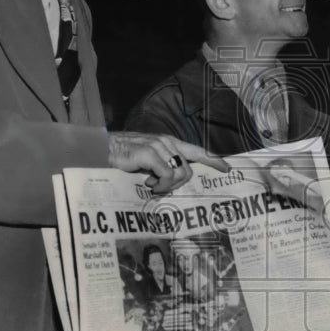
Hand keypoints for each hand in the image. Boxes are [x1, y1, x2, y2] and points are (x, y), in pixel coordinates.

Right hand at [107, 132, 226, 192]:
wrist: (102, 150)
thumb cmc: (123, 158)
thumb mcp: (148, 162)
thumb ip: (162, 166)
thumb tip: (173, 182)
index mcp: (169, 143)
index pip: (197, 150)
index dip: (213, 159)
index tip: (227, 168)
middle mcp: (167, 142)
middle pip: (189, 169)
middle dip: (178, 184)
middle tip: (160, 189)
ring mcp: (159, 146)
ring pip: (180, 173)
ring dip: (168, 186)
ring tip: (152, 186)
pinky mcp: (149, 153)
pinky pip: (167, 175)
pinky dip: (161, 185)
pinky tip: (150, 186)